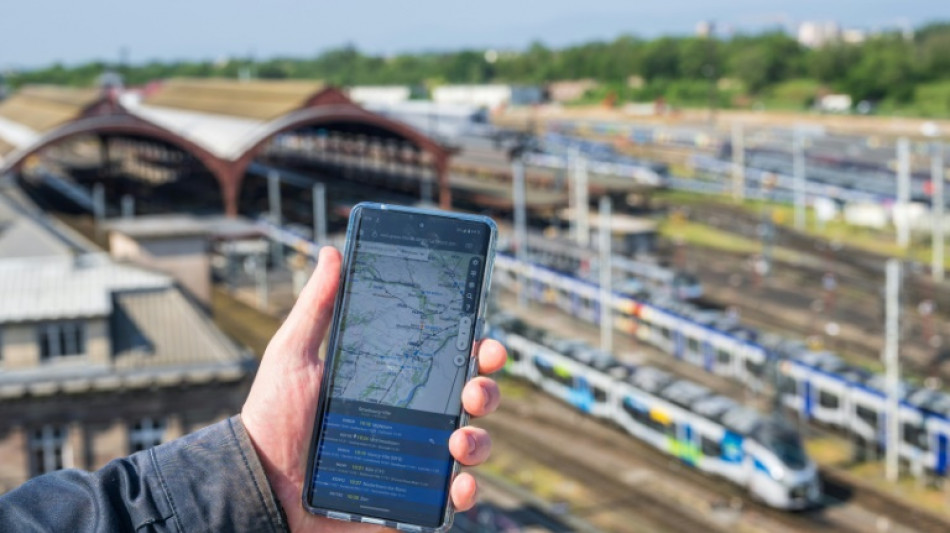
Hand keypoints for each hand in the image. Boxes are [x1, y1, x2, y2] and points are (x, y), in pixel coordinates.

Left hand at [242, 247, 506, 531]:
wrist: (258, 487)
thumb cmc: (273, 418)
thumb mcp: (294, 355)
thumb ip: (317, 306)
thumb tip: (332, 252)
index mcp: (395, 380)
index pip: (448, 359)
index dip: (476, 348)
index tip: (484, 340)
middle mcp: (413, 417)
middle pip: (471, 399)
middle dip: (487, 390)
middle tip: (473, 390)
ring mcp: (416, 460)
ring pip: (472, 445)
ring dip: (480, 440)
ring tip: (458, 442)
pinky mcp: (412, 500)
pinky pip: (454, 498)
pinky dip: (466, 492)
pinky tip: (457, 485)